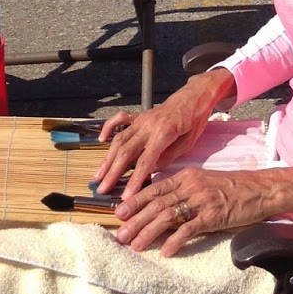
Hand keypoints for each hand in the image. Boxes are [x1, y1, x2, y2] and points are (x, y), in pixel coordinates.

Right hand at [93, 71, 233, 198]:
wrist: (194, 97)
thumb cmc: (194, 121)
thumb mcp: (187, 144)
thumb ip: (167, 157)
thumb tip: (149, 170)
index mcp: (163, 133)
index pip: (145, 162)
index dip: (134, 181)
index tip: (126, 196)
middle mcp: (148, 125)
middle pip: (126, 152)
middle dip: (113, 173)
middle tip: (102, 190)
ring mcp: (141, 119)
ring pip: (119, 139)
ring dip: (107, 159)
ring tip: (98, 175)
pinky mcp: (139, 115)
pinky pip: (120, 119)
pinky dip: (109, 129)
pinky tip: (101, 141)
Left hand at [114, 167, 284, 256]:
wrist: (260, 189)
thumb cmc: (231, 187)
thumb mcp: (203, 182)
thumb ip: (183, 190)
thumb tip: (161, 205)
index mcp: (186, 176)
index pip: (155, 188)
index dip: (135, 200)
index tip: (119, 213)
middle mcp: (190, 186)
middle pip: (157, 203)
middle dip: (136, 220)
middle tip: (120, 235)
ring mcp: (202, 200)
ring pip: (168, 216)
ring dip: (149, 232)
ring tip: (136, 245)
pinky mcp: (214, 215)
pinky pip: (190, 229)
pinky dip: (176, 240)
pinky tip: (166, 251)